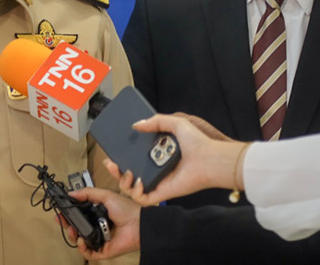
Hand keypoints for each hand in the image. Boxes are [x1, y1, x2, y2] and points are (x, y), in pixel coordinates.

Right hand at [67, 188, 140, 259]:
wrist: (139, 223)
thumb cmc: (125, 209)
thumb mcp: (105, 195)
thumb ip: (87, 193)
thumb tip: (70, 193)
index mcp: (96, 214)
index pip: (78, 215)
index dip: (69, 213)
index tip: (60, 210)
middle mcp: (96, 226)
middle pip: (77, 228)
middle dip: (67, 224)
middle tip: (61, 220)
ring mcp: (99, 239)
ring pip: (80, 241)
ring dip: (72, 236)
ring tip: (71, 230)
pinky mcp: (103, 251)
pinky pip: (89, 253)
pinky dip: (83, 248)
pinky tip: (82, 240)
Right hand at [115, 114, 244, 205]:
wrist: (210, 159)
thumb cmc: (198, 143)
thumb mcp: (176, 123)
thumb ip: (156, 121)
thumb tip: (136, 125)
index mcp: (159, 154)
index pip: (135, 156)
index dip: (123, 155)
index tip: (114, 150)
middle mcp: (156, 169)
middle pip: (130, 172)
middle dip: (116, 170)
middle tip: (109, 163)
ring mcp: (158, 182)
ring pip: (133, 187)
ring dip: (123, 181)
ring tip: (124, 171)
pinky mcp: (162, 193)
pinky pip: (144, 199)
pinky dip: (136, 192)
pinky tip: (137, 181)